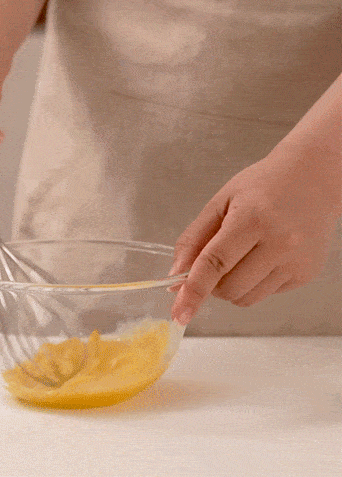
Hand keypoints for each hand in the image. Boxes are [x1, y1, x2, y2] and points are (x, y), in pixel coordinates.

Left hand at [169, 140, 341, 324]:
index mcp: (253, 219)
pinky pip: (265, 294)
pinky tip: (262, 257)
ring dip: (231, 287)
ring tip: (241, 256)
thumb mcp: (220, 202)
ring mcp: (296, 261)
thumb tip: (176, 274)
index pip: (215, 263)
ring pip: (246, 298)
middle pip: (228, 287)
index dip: (193, 290)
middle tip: (214, 262)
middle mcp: (280, 242)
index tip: (179, 312)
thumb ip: (194, 238)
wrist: (315, 178)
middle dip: (211, 284)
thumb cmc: (264, 186)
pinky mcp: (306, 273)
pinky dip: (253, 283)